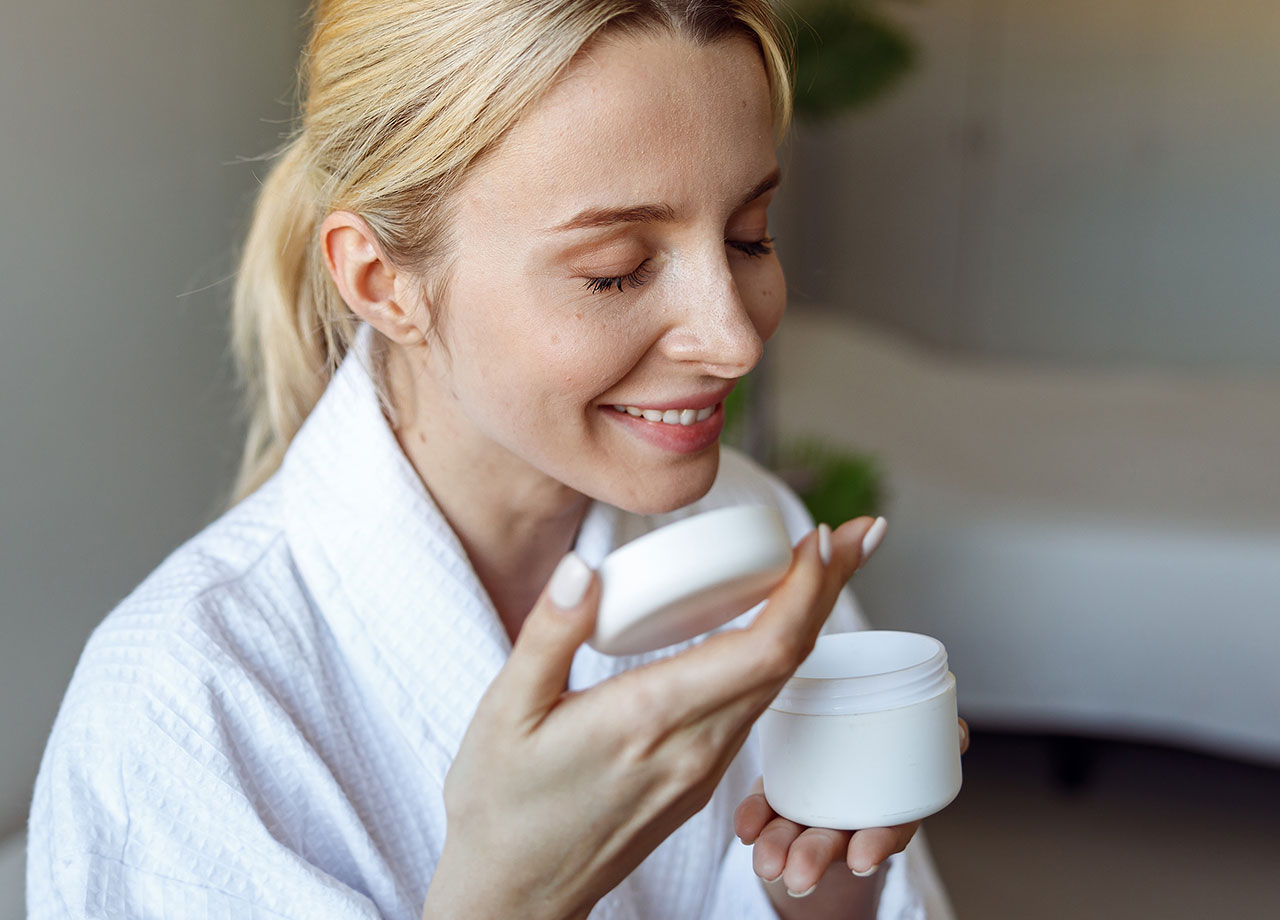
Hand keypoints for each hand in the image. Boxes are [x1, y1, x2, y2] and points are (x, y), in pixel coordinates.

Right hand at [421, 518, 883, 919]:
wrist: (517, 893)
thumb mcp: (505, 713)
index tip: (826, 537)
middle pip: (791, 659)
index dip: (807, 591)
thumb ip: (549, 635)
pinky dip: (778, 654)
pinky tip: (773, 623)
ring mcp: (703, 768)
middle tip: (862, 531)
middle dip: (829, 589)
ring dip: (810, 620)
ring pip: (779, 683)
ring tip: (825, 562)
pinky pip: (755, 706)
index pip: (763, 650)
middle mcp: (694, 746)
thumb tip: (584, 567)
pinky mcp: (699, 779)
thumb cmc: (502, 803)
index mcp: (649, 720)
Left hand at [733, 719, 970, 897]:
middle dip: (815, 858)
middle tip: (798, 874)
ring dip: (779, 847)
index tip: (861, 860)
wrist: (844, 759)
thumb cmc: (879, 754)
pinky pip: (763, 812)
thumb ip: (941, 739)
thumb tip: (961, 732)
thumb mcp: (918, 745)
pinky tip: (745, 827)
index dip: (875, 846)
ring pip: (795, 835)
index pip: (886, 832)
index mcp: (888, 808)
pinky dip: (752, 818)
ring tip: (765, 861)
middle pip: (834, 842)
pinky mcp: (777, 800)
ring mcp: (812, 813)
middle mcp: (849, 818)